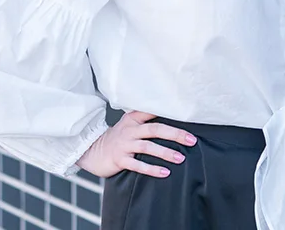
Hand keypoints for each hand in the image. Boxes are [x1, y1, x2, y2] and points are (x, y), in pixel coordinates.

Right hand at [76, 111, 196, 177]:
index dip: (170, 112)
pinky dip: (152, 169)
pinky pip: (137, 165)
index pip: (154, 111)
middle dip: (174, 134)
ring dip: (165, 153)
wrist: (93, 150)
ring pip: (148, 147)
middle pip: (155, 129)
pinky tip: (164, 172)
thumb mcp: (130, 123)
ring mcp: (124, 145)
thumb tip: (172, 119)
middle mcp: (130, 130)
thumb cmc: (118, 137)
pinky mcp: (120, 159)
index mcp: (134, 118)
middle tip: (191, 140)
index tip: (187, 115)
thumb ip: (146, 119)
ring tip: (180, 158)